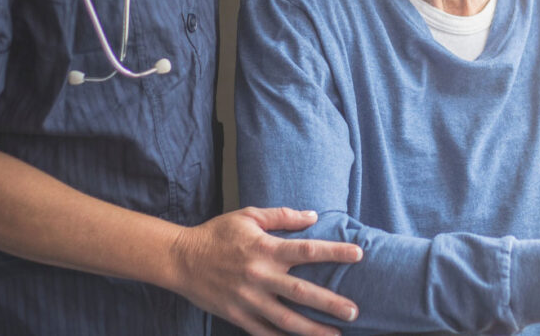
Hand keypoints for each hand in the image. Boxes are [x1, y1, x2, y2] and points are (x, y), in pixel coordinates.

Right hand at [170, 206, 363, 335]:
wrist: (180, 259)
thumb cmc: (217, 234)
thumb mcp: (249, 216)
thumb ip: (282, 216)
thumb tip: (312, 216)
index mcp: (265, 249)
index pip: (308, 250)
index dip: (335, 252)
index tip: (359, 255)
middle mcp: (260, 276)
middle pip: (302, 292)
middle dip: (330, 303)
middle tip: (354, 311)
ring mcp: (248, 299)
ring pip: (286, 320)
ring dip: (313, 330)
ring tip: (335, 335)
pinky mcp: (237, 315)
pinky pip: (264, 333)